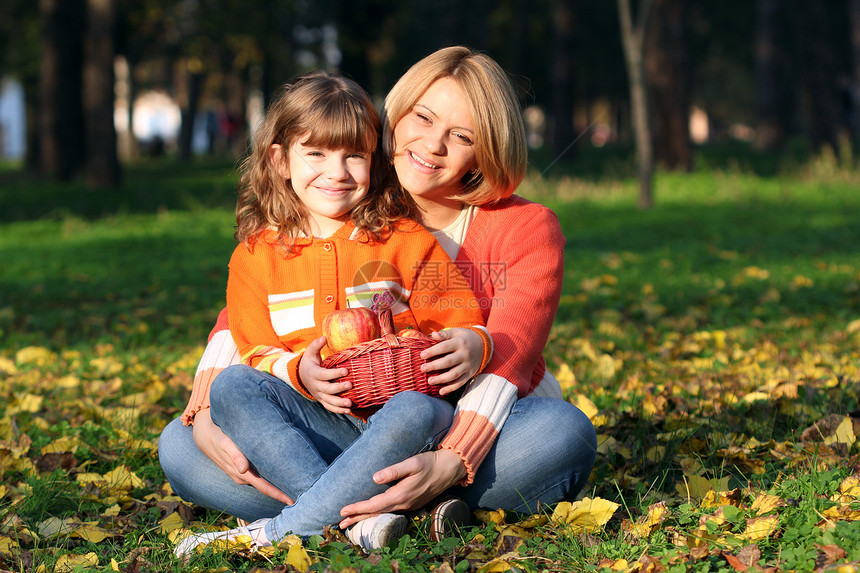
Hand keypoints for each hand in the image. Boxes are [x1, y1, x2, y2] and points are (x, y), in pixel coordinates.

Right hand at [192, 409, 292, 504]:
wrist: (203, 433)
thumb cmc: (216, 435)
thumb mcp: (224, 442)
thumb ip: (235, 455)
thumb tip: (243, 469)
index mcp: (241, 473)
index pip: (264, 487)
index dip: (279, 495)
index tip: (294, 500)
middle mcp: (243, 476)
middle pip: (267, 488)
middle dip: (283, 493)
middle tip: (304, 495)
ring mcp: (242, 473)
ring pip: (263, 483)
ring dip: (278, 485)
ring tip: (297, 486)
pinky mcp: (242, 468)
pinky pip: (259, 476)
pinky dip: (271, 477)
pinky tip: (282, 475)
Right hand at [299, 336, 352, 413]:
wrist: (301, 376)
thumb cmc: (310, 362)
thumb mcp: (310, 352)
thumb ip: (316, 345)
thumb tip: (324, 337)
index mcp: (313, 373)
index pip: (324, 375)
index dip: (334, 373)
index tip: (346, 370)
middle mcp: (316, 386)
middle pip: (327, 389)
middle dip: (338, 388)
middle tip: (350, 384)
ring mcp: (319, 395)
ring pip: (328, 401)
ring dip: (339, 403)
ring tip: (350, 403)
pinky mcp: (322, 400)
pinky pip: (329, 407)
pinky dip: (338, 410)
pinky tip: (349, 410)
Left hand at [338, 448, 466, 527]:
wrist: (450, 469)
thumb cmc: (431, 462)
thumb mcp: (413, 463)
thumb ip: (394, 471)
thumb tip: (375, 477)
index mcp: (401, 494)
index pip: (374, 505)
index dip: (357, 508)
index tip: (342, 510)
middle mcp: (403, 503)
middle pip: (375, 514)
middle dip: (357, 518)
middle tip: (339, 523)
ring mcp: (408, 505)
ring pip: (382, 514)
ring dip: (365, 517)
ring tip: (350, 521)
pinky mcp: (410, 503)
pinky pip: (389, 512)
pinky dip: (376, 514)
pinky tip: (371, 514)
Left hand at [420, 328, 483, 394]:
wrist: (484, 345)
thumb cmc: (465, 338)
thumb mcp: (457, 332)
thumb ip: (445, 334)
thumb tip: (433, 335)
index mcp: (460, 342)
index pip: (444, 347)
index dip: (433, 351)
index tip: (422, 355)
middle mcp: (465, 354)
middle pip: (448, 361)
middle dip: (435, 366)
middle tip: (423, 369)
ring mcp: (468, 365)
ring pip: (454, 374)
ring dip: (441, 379)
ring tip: (430, 381)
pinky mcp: (470, 374)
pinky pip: (460, 382)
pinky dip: (451, 388)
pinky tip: (441, 392)